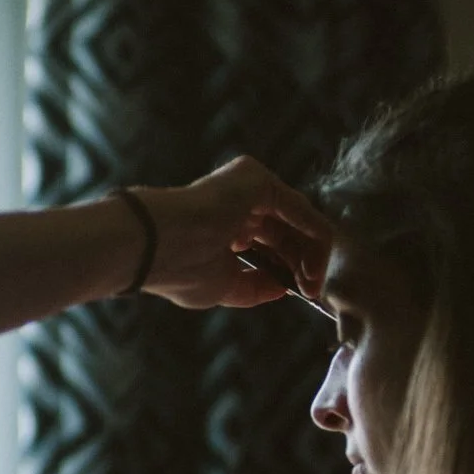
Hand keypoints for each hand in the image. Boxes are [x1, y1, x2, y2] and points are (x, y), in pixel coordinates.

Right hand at [132, 157, 332, 309]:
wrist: (160, 247)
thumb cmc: (181, 269)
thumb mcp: (226, 286)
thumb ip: (255, 286)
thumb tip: (283, 288)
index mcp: (226, 224)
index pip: (270, 242)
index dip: (288, 266)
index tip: (300, 293)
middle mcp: (239, 201)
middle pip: (288, 231)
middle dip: (303, 261)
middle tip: (311, 290)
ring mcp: (249, 187)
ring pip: (297, 220)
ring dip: (312, 253)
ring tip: (312, 283)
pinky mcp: (258, 180)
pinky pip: (299, 210)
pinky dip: (313, 237)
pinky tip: (314, 264)